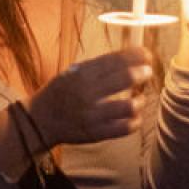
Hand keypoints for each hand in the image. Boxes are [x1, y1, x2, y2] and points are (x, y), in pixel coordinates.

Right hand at [27, 47, 152, 146]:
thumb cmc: (60, 93)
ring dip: (140, 100)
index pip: (115, 60)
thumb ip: (96, 66)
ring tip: (139, 98)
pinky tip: (134, 116)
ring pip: (129, 106)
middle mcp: (87, 93)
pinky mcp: (96, 133)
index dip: (136, 55)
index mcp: (82, 74)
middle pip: (125, 78)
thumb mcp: (72, 73)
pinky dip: (135, 121)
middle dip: (143, 72)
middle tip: (147, 72)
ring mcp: (92, 115)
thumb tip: (128, 57)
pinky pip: (125, 128)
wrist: (40, 121)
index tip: (147, 54)